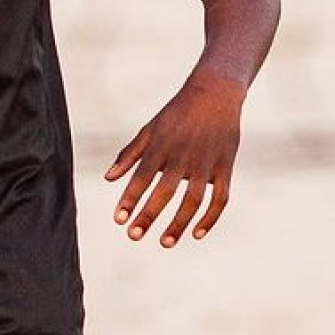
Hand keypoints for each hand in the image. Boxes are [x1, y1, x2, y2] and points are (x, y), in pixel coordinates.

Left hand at [105, 72, 246, 246]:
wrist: (216, 92)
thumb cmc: (177, 113)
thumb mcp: (150, 129)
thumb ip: (129, 154)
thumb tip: (108, 178)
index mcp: (162, 145)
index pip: (142, 176)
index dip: (130, 199)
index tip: (119, 220)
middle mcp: (183, 154)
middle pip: (165, 190)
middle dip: (148, 214)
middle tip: (134, 236)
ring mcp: (206, 162)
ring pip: (193, 199)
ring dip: (179, 223)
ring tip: (164, 242)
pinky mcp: (225, 166)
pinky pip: (220, 198)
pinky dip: (210, 218)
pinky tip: (197, 233)